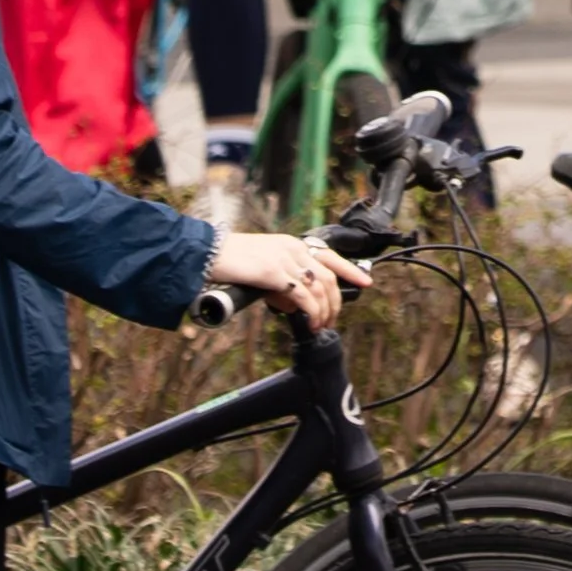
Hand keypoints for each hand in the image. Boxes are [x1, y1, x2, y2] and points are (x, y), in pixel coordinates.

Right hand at [209, 231, 357, 331]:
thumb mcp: (263, 269)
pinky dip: (312, 312)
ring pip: (319, 288)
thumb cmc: (230, 263)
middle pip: (329, 276)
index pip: (329, 255)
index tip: (366, 282)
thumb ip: (282, 283)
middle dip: (336, 302)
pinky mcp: (274, 272)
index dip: (350, 270)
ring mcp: (284, 259)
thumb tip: (296, 305)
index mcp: (290, 244)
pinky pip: (303, 295)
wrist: (206, 254)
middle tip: (332, 320)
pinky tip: (309, 321)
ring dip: (324, 311)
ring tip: (318, 326)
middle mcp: (292, 248)